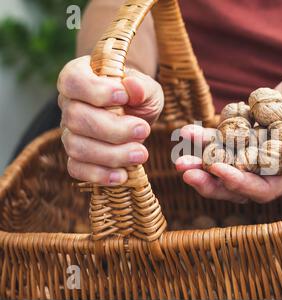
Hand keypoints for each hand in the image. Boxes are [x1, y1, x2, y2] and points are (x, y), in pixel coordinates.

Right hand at [57, 55, 163, 184]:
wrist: (137, 115)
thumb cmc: (138, 96)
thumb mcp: (147, 87)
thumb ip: (142, 86)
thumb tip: (133, 88)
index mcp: (80, 77)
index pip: (73, 81)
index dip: (96, 91)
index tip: (123, 97)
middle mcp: (68, 104)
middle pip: (75, 118)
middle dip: (113, 129)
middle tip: (144, 131)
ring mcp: (69, 131)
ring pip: (76, 146)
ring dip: (111, 154)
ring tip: (141, 154)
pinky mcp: (76, 155)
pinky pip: (76, 168)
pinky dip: (99, 174)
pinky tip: (122, 175)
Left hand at [175, 69, 281, 202]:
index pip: (264, 188)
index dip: (239, 183)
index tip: (216, 168)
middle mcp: (274, 166)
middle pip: (239, 184)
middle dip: (211, 181)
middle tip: (185, 172)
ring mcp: (259, 152)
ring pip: (228, 165)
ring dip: (202, 162)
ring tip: (179, 156)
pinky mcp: (250, 136)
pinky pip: (225, 142)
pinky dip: (207, 139)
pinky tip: (188, 132)